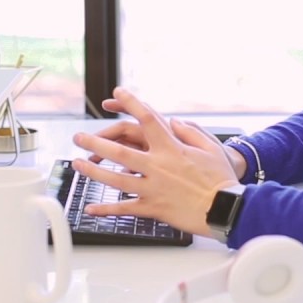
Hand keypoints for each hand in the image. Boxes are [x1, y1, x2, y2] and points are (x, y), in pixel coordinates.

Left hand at [71, 87, 239, 235]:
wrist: (225, 209)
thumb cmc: (220, 179)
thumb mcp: (211, 147)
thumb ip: (190, 132)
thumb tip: (173, 122)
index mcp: (171, 148)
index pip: (146, 119)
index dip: (129, 103)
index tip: (117, 93)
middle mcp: (158, 166)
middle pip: (119, 151)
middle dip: (95, 143)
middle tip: (79, 138)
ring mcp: (153, 188)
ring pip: (116, 179)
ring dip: (94, 172)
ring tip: (77, 165)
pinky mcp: (153, 208)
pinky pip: (125, 208)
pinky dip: (106, 208)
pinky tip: (91, 207)